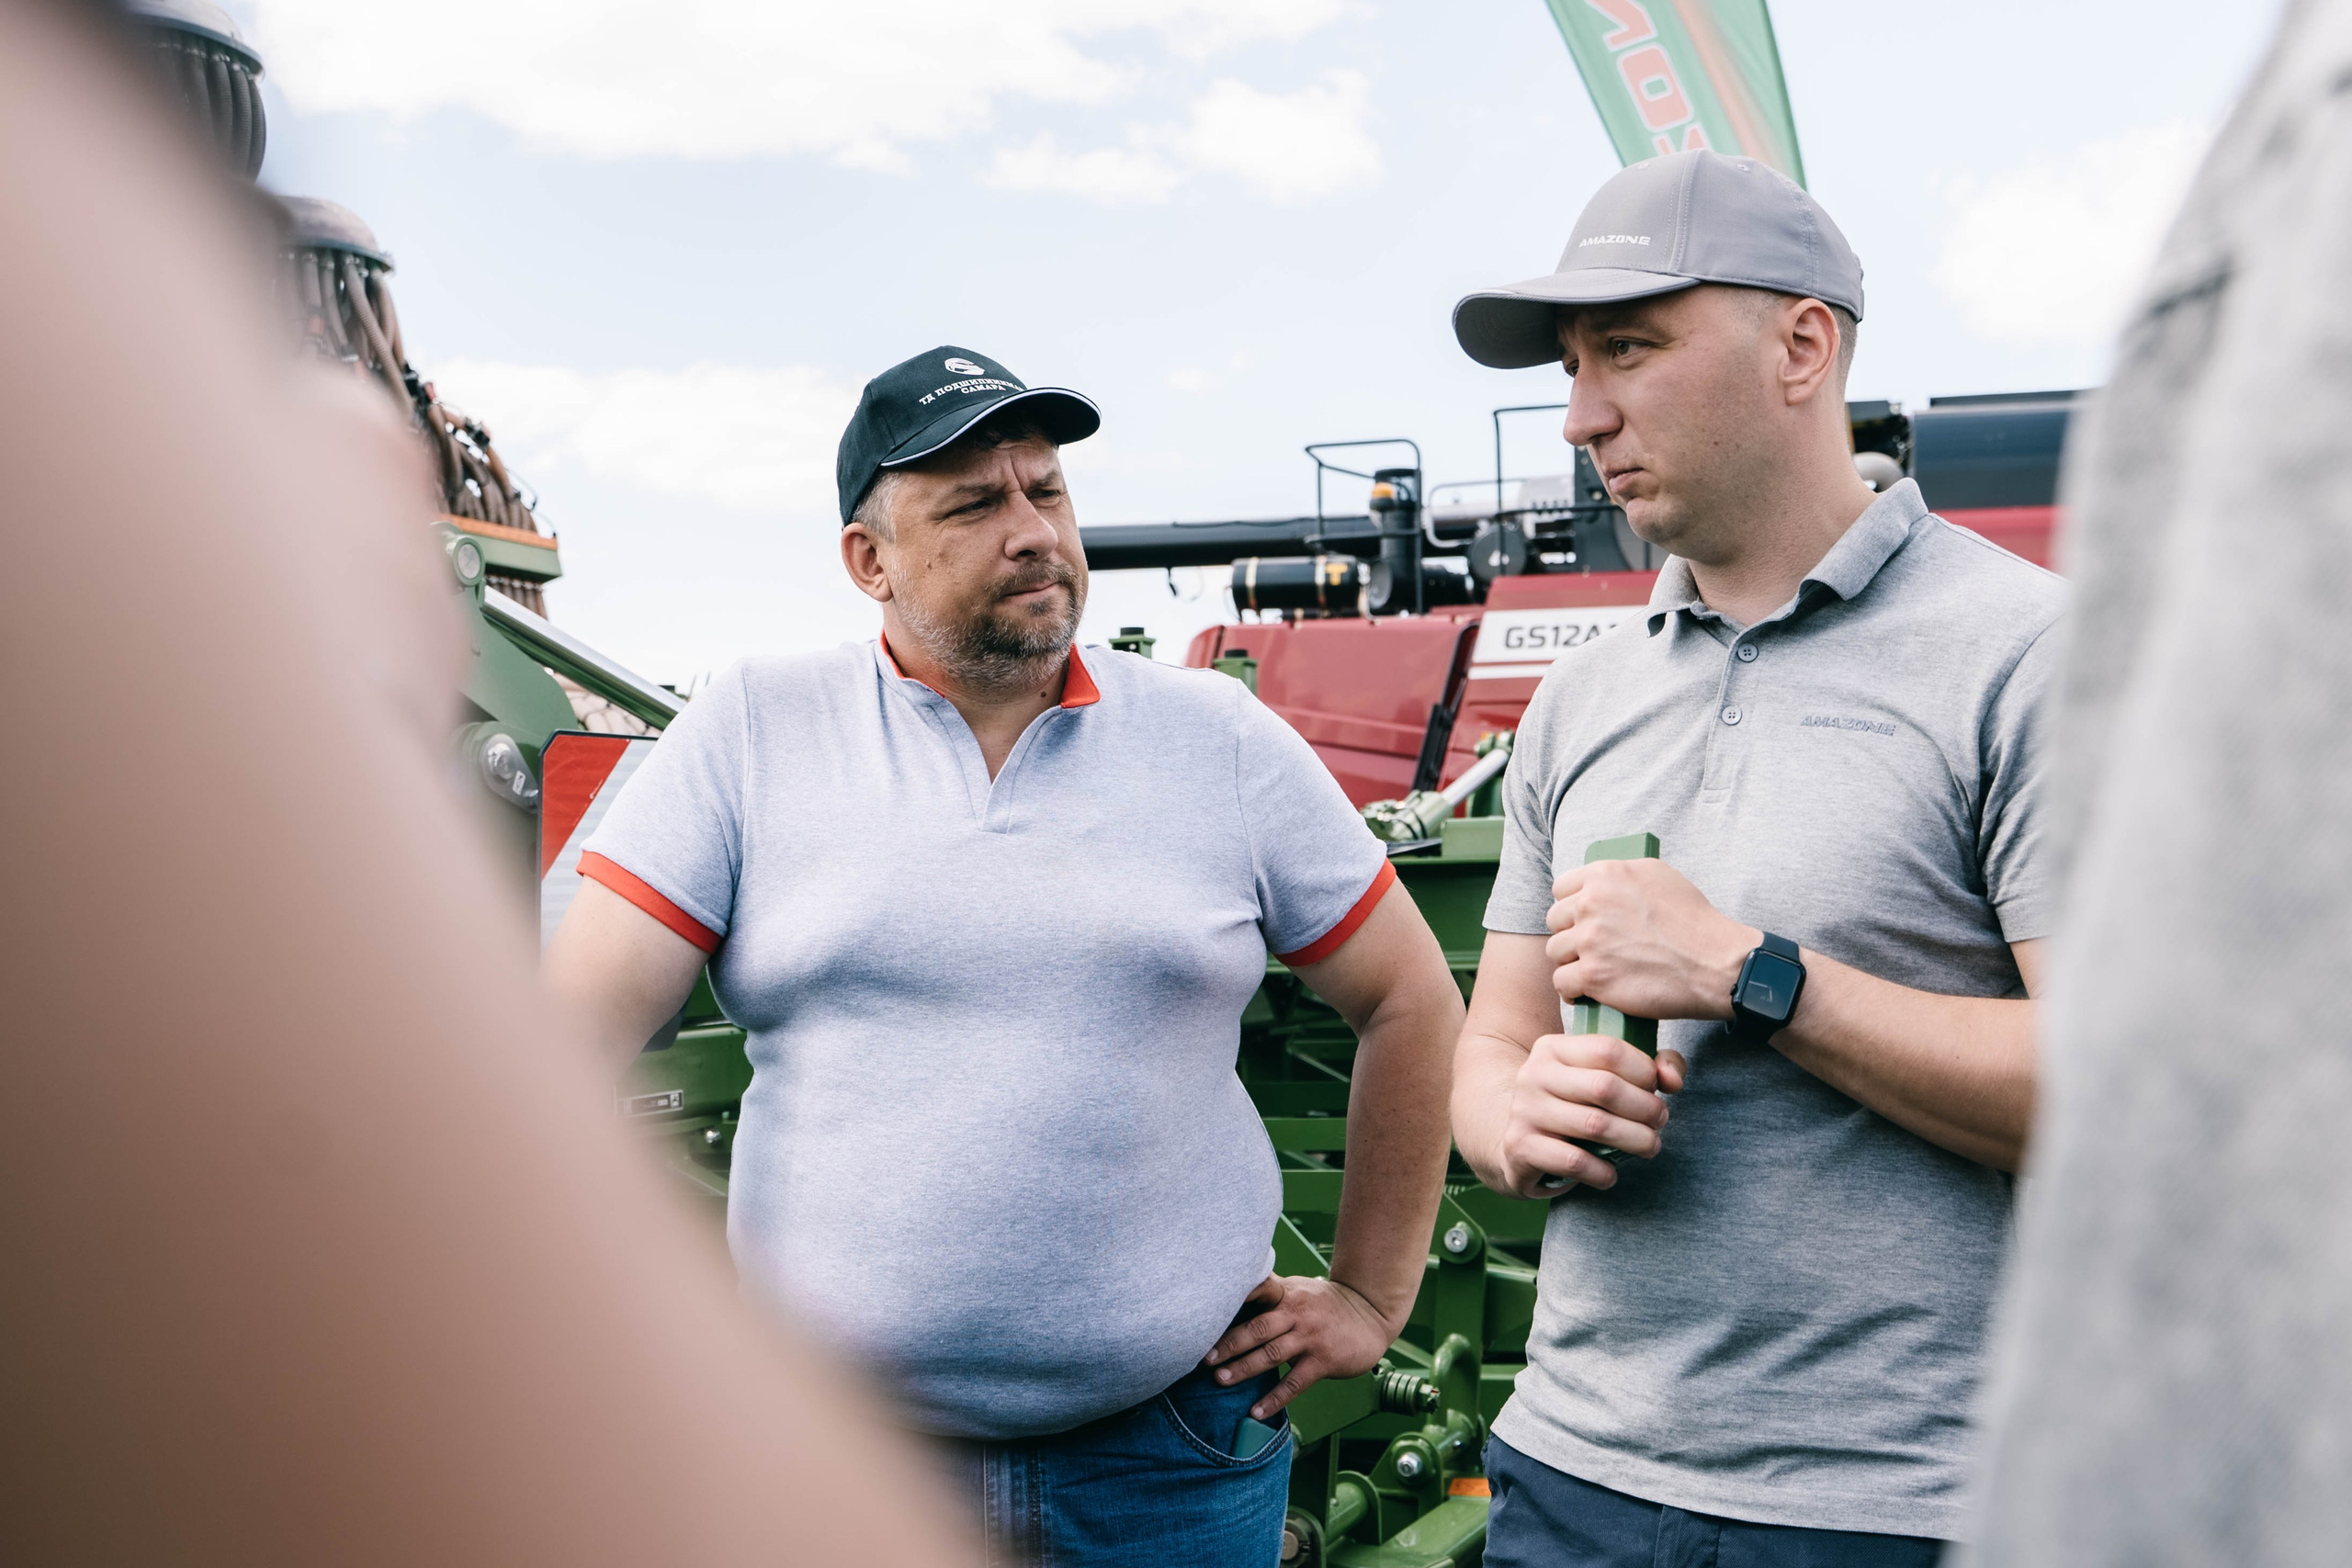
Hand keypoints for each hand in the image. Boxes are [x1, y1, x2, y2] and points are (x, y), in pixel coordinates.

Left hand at [1202, 1274, 1399, 1419]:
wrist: (1370, 1314)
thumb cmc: (1325, 1303)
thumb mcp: (1298, 1289)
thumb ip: (1269, 1294)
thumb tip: (1230, 1299)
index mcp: (1286, 1293)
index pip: (1258, 1290)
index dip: (1235, 1298)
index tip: (1208, 1310)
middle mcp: (1297, 1312)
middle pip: (1258, 1328)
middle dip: (1229, 1344)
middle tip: (1205, 1358)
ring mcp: (1310, 1336)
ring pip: (1272, 1354)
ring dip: (1244, 1368)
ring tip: (1221, 1380)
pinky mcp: (1323, 1360)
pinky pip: (1294, 1383)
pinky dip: (1274, 1399)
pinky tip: (1257, 1411)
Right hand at [1493, 1031, 1686, 1195]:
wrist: (1517, 1143)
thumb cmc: (1572, 1107)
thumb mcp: (1601, 1077)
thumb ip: (1649, 1068)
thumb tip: (1673, 1080)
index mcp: (1553, 1047)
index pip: (1608, 1049)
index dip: (1644, 1071)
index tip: (1656, 1090)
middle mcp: (1533, 1073)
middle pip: (1605, 1087)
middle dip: (1645, 1108)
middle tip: (1660, 1121)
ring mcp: (1523, 1110)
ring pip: (1595, 1125)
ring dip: (1635, 1140)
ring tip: (1650, 1146)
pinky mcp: (1519, 1146)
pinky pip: (1575, 1161)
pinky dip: (1603, 1172)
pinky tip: (1610, 1174)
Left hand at [1547, 858, 1755, 1021]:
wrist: (1715, 962)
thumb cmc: (1693, 921)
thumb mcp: (1658, 875)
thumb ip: (1620, 874)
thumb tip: (1598, 881)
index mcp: (1605, 875)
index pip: (1561, 888)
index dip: (1572, 906)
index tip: (1583, 919)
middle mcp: (1592, 904)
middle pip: (1555, 920)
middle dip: (1571, 934)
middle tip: (1591, 948)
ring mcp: (1590, 940)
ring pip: (1555, 952)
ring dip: (1571, 962)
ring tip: (1592, 969)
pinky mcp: (1594, 975)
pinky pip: (1562, 982)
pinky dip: (1573, 990)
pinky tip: (1587, 991)